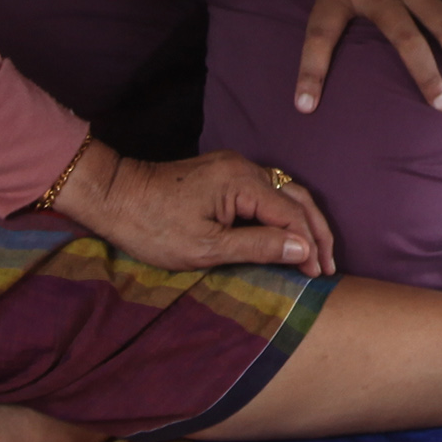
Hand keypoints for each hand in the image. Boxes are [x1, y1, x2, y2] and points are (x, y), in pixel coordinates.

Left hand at [58, 144, 338, 277]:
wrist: (113, 197)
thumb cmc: (152, 227)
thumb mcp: (206, 247)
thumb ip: (258, 247)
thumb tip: (303, 249)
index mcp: (242, 182)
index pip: (293, 213)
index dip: (310, 245)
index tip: (318, 275)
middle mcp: (244, 167)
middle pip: (298, 197)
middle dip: (316, 232)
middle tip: (328, 266)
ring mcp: (234, 167)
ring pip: (285, 192)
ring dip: (303, 222)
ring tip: (316, 253)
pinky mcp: (224, 173)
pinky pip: (267, 191)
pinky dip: (284, 214)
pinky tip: (288, 235)